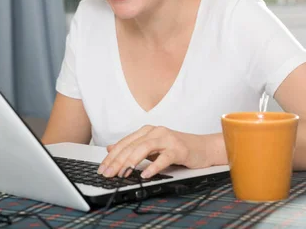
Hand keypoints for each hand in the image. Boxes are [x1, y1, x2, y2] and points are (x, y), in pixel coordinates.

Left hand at [97, 126, 213, 178]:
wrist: (203, 148)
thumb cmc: (177, 148)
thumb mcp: (152, 147)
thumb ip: (133, 147)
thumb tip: (111, 148)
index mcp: (147, 131)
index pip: (125, 143)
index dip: (111, 156)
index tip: (102, 168)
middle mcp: (155, 132)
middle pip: (132, 146)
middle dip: (117, 160)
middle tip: (108, 173)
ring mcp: (167, 139)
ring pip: (144, 148)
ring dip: (131, 161)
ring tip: (123, 172)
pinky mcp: (178, 149)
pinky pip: (164, 158)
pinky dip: (153, 166)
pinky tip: (145, 174)